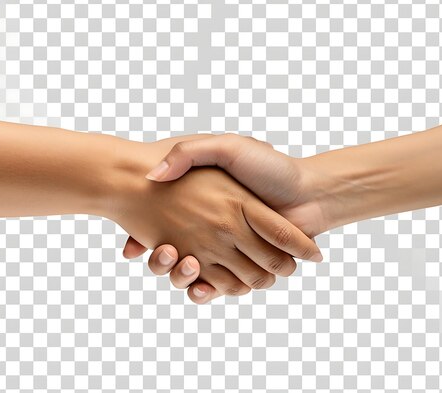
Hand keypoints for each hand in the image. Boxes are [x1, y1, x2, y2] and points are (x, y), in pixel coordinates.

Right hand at [103, 135, 321, 298]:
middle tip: (160, 251)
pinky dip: (205, 291)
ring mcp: (225, 251)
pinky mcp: (240, 268)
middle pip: (170, 254)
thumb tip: (154, 175)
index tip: (131, 243)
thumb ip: (189, 153)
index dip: (140, 237)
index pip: (158, 223)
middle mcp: (210, 230)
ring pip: (189, 274)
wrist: (310, 193)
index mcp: (202, 205)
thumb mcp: (225, 147)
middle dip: (159, 260)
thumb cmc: (270, 168)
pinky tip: (201, 285)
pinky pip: (216, 287)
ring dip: (179, 276)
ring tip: (184, 262)